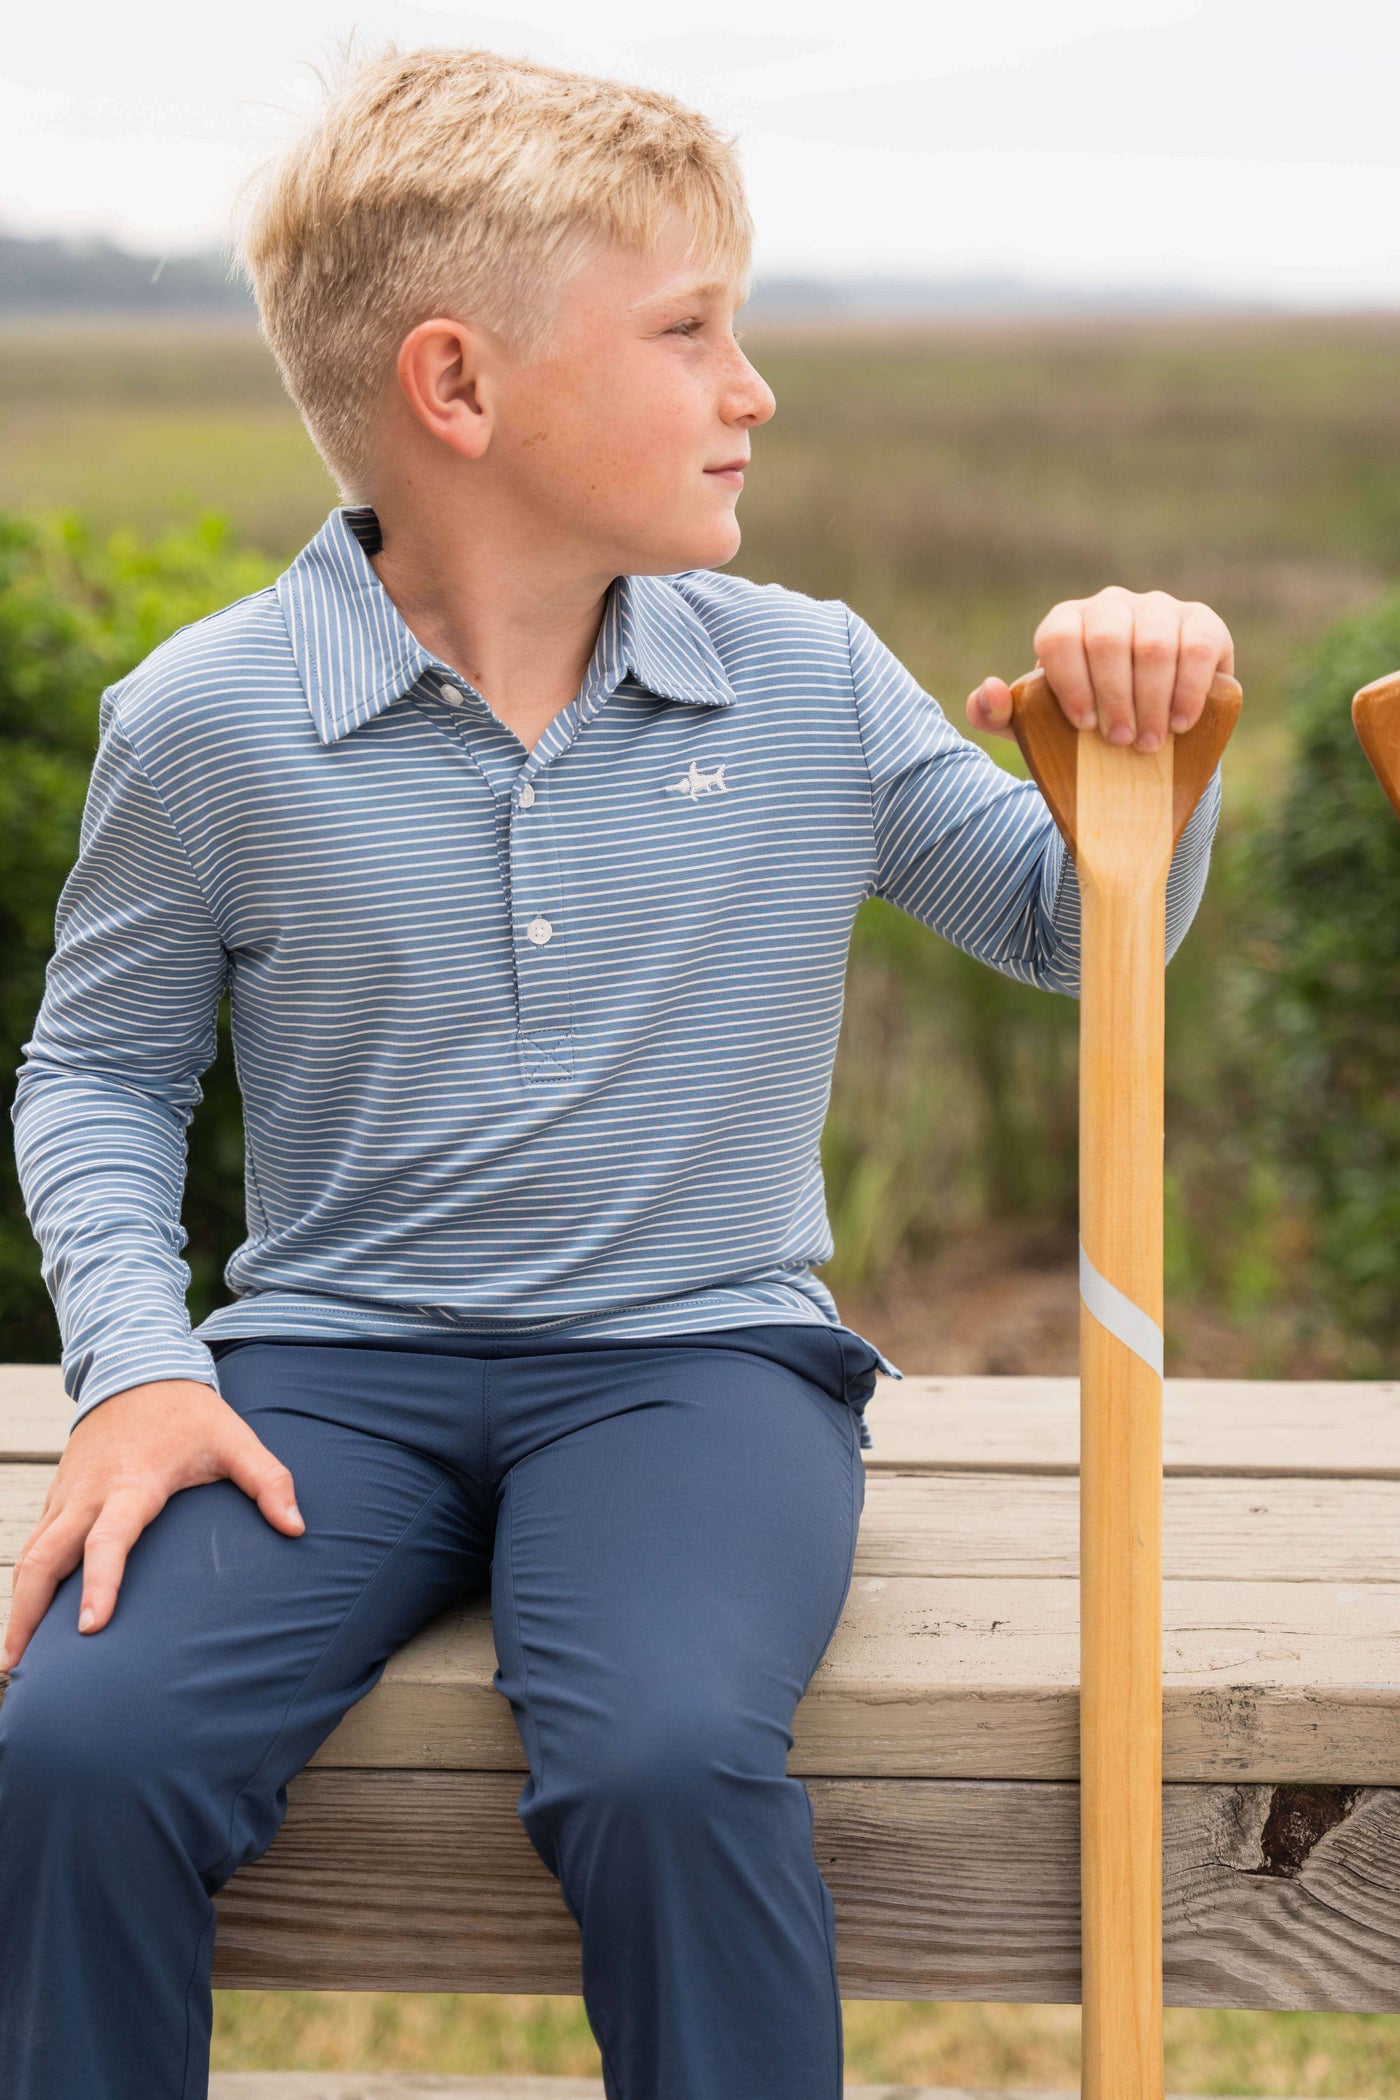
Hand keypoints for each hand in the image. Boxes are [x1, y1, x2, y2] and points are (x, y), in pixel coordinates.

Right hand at [0, 1377, 303, 1670]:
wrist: (137, 1370)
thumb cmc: (190, 1412)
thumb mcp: (235, 1438)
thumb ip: (268, 1481)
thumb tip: (296, 1527)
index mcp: (132, 1485)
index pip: (108, 1541)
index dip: (99, 1584)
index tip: (89, 1628)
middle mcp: (89, 1494)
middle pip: (44, 1558)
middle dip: (27, 1612)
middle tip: (17, 1666)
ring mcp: (66, 1496)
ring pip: (29, 1554)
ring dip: (16, 1605)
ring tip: (12, 1660)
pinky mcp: (57, 1497)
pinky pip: (32, 1544)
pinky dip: (23, 1581)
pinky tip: (23, 1617)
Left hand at [966, 587, 1234, 751]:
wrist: (1146, 720)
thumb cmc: (1082, 720)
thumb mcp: (1032, 724)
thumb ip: (994, 713)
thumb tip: (990, 687)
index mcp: (1066, 622)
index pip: (1059, 637)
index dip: (1070, 682)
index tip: (1083, 725)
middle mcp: (1110, 606)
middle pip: (1107, 640)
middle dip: (1114, 697)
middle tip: (1121, 742)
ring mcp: (1157, 609)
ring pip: (1153, 644)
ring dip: (1152, 700)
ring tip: (1150, 742)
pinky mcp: (1201, 622)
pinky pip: (1196, 646)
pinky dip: (1188, 688)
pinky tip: (1181, 722)